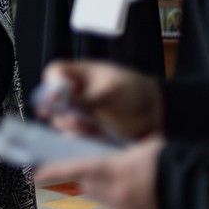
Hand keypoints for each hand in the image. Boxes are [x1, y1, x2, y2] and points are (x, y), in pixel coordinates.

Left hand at [34, 136, 163, 208]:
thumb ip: (124, 147)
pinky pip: (115, 205)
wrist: (197, 188)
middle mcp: (115, 191)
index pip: (76, 169)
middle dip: (81, 176)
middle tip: (84, 166)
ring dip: (97, 187)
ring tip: (110, 175)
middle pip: (85, 185)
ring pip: (98, 196)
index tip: (35, 174)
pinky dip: (113, 196)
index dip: (53, 171)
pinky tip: (127, 187)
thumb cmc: (170, 160)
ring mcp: (125, 206)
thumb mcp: (145, 145)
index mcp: (114, 169)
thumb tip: (114, 145)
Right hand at [40, 60, 163, 140]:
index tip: (53, 100)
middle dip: (58, 110)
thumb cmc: (135, 94)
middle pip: (52, 98)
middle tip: (73, 119)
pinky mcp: (88, 126)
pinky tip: (86, 137)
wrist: (158, 114)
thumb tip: (56, 98)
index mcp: (82, 74)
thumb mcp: (109, 93)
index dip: (50, 84)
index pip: (55, 72)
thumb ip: (82, 97)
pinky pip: (73, 131)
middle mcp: (77, 91)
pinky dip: (76, 135)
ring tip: (85, 128)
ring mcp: (82, 109)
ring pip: (60, 117)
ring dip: (68, 124)